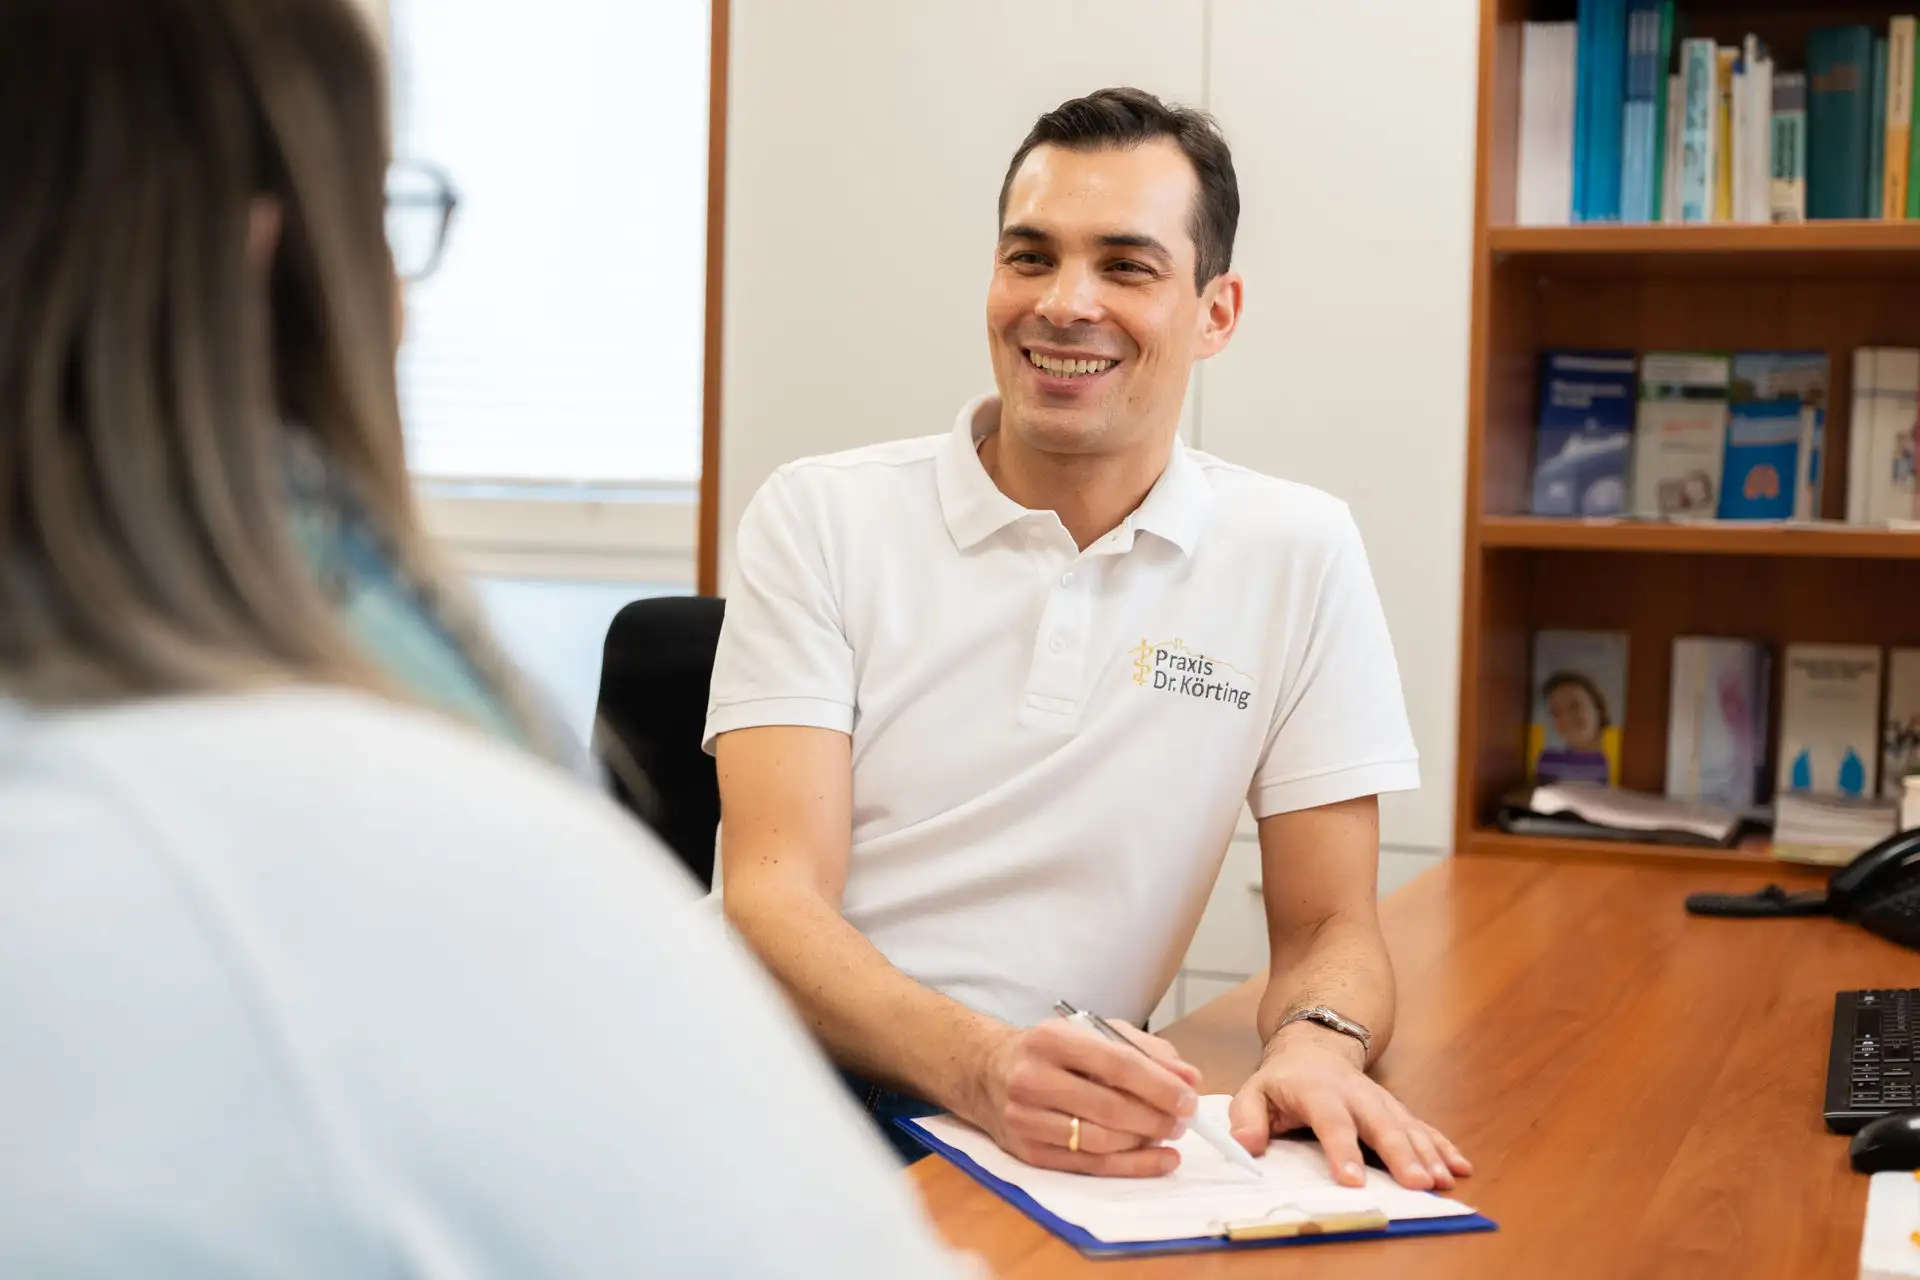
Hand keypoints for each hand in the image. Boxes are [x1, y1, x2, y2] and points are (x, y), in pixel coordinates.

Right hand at [971, 1018, 1202, 1176]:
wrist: (986, 1070)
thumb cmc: (1050, 1051)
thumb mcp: (1093, 1033)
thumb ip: (1145, 1050)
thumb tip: (1189, 1078)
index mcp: (1051, 1039)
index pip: (1116, 1065)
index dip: (1159, 1086)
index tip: (1189, 1099)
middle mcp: (1032, 1078)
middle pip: (1109, 1108)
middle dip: (1156, 1118)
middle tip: (1182, 1121)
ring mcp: (1025, 1118)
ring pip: (1100, 1141)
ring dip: (1143, 1142)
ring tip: (1165, 1135)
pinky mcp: (1027, 1151)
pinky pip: (1088, 1166)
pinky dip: (1130, 1166)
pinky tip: (1155, 1160)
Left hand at [1227, 1024, 1471, 1191]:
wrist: (1313, 1047)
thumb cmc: (1283, 1080)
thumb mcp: (1253, 1092)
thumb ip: (1247, 1119)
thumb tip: (1245, 1146)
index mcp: (1318, 1091)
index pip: (1331, 1121)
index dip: (1342, 1151)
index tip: (1352, 1180)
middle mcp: (1355, 1094)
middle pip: (1381, 1124)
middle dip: (1401, 1154)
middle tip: (1417, 1184)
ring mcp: (1380, 1100)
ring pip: (1407, 1126)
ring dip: (1427, 1153)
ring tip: (1442, 1181)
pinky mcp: (1395, 1108)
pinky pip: (1422, 1127)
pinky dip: (1442, 1146)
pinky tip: (1459, 1167)